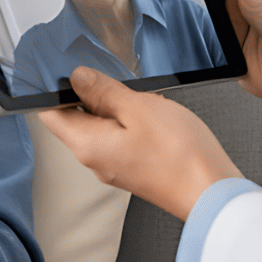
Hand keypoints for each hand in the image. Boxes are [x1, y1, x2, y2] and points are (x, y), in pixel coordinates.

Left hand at [39, 66, 240, 219]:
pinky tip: (152, 113)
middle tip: (112, 78)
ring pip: (101, 125)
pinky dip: (131, 120)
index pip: (49, 113)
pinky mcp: (134, 167)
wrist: (212, 192)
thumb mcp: (137, 107)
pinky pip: (121, 137)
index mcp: (85, 144)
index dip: (52, 89)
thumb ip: (103, 91)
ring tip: (139, 97)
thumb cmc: (178, 155)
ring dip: (115, 106)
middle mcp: (94, 159)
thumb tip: (77, 79)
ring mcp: (114, 165)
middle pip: (76, 118)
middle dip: (89, 94)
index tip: (64, 69)